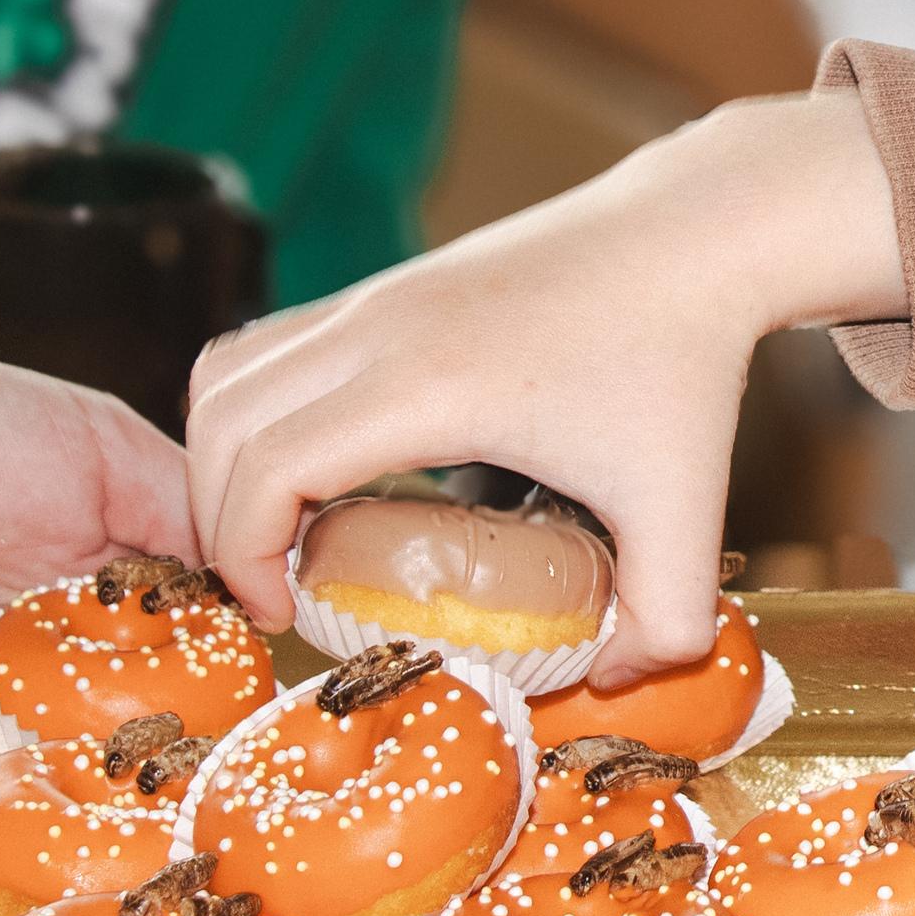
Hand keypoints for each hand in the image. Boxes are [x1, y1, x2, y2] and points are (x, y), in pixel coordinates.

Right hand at [188, 92, 905, 687]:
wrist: (697, 235)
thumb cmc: (686, 364)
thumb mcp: (688, 509)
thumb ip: (666, 619)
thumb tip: (611, 680)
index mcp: (424, 384)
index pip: (262, 468)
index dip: (241, 555)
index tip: (282, 614)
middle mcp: (378, 325)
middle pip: (220, 418)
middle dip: (216, 515)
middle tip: (271, 585)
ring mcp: (377, 293)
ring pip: (231, 367)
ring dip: (226, 453)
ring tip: (280, 527)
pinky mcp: (391, 283)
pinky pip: (276, 343)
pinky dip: (262, 408)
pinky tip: (330, 465)